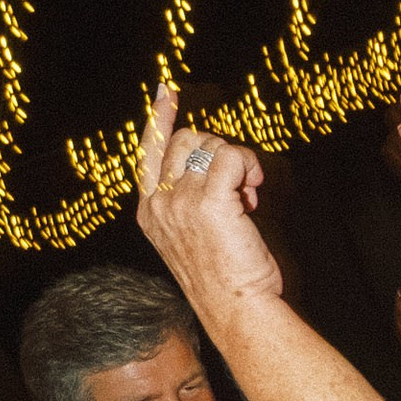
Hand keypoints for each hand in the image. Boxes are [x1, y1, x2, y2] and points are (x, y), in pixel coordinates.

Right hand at [132, 88, 280, 325]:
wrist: (236, 309)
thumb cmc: (225, 278)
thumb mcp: (194, 235)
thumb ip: (192, 201)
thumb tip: (218, 163)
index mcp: (150, 212)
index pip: (147, 153)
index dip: (159, 119)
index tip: (166, 92)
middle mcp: (159, 204)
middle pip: (186, 140)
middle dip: (218, 149)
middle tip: (239, 181)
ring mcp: (180, 202)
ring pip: (211, 145)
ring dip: (238, 161)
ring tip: (247, 194)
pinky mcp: (208, 201)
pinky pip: (232, 157)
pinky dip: (248, 165)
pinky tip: (253, 189)